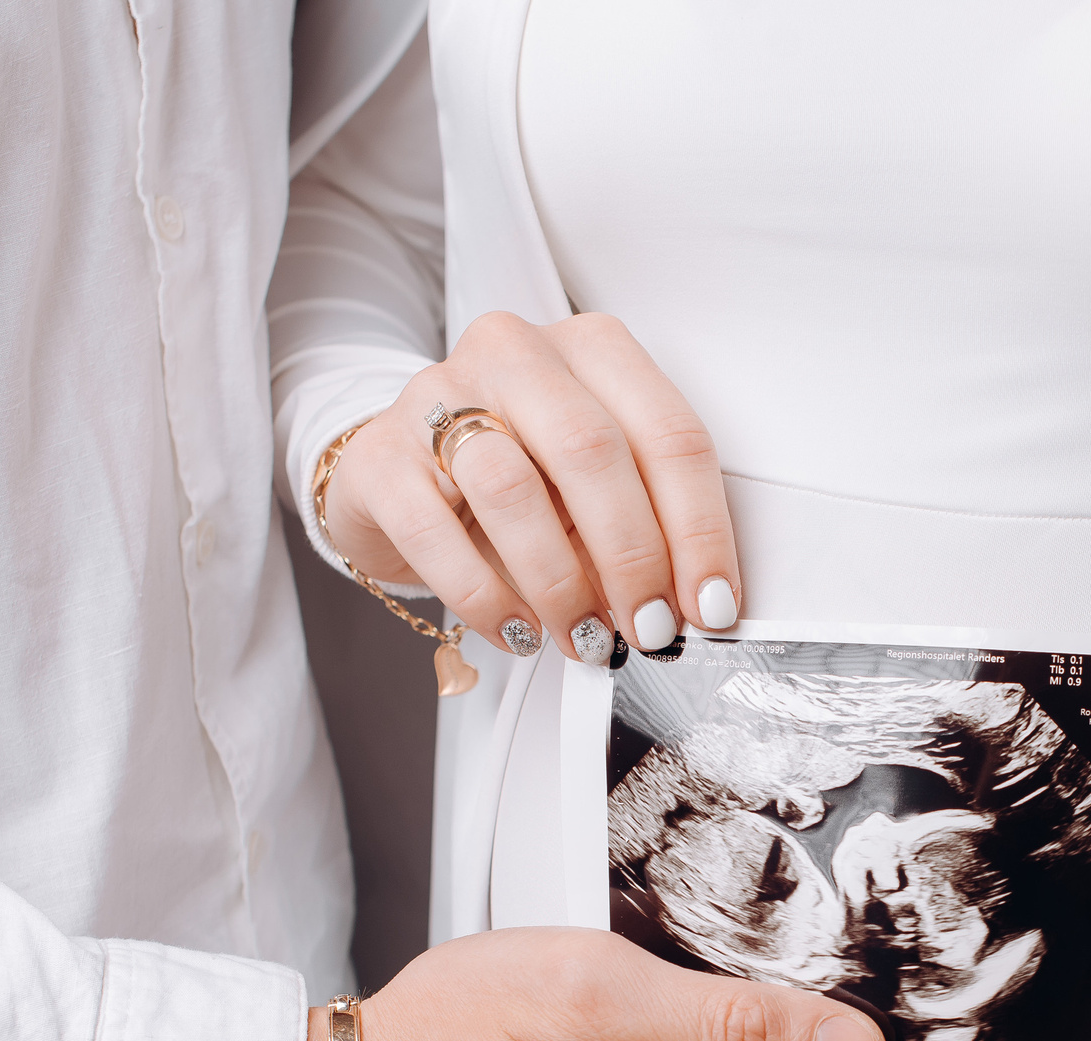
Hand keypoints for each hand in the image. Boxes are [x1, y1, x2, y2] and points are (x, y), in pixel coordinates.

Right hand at [318, 311, 737, 661]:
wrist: (400, 476)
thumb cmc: (518, 480)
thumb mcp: (593, 490)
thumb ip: (642, 526)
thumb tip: (686, 608)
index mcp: (591, 350)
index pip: (668, 434)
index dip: (698, 529)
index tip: (710, 606)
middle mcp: (516, 353)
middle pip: (591, 451)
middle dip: (632, 557)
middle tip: (649, 630)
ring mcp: (437, 396)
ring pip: (512, 487)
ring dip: (561, 583)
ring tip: (586, 639)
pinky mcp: (379, 455)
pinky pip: (434, 531)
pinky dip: (484, 596)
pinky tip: (518, 632)